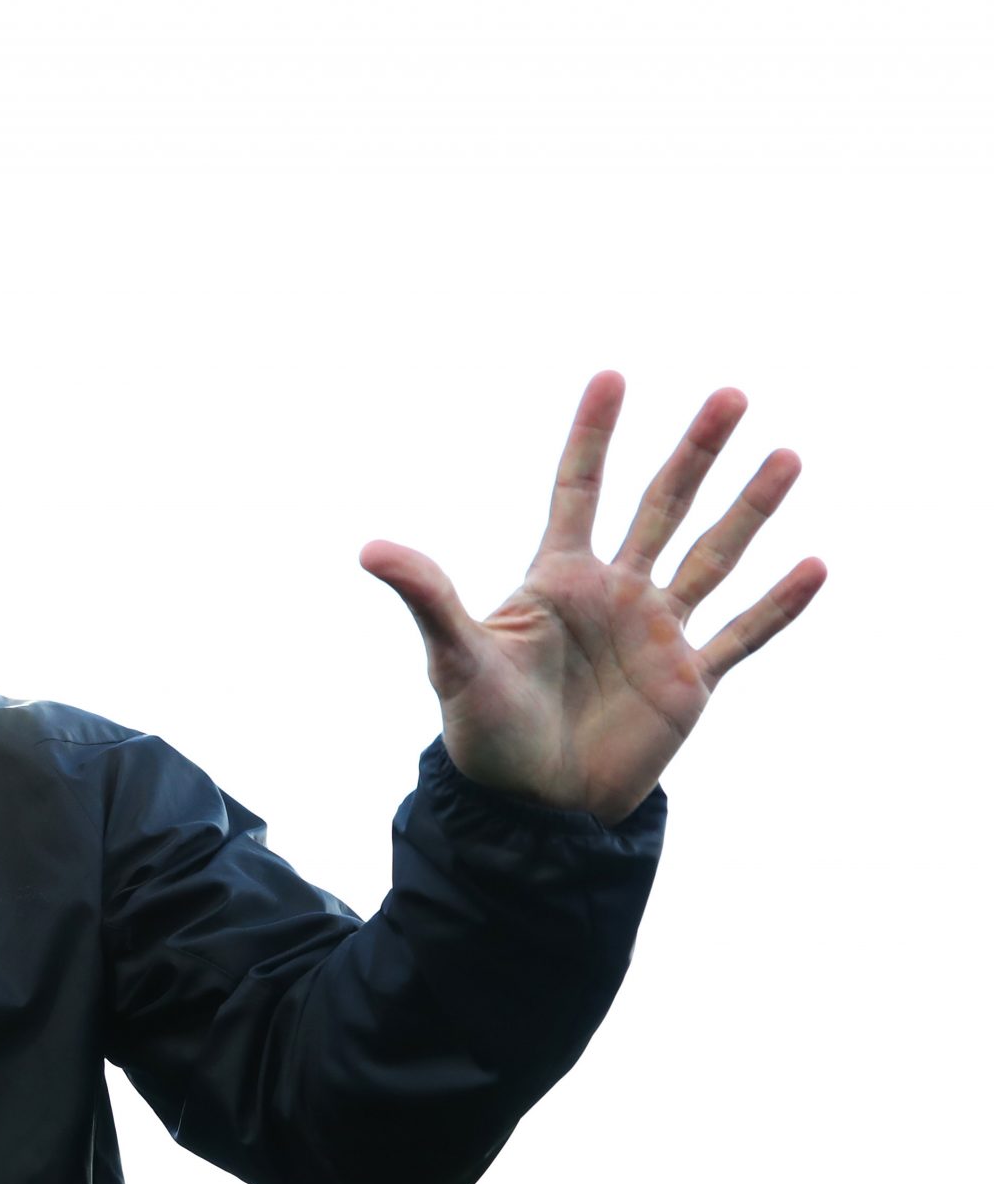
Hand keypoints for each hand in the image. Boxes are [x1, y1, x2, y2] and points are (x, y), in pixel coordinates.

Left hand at [364, 372, 825, 822]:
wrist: (529, 807)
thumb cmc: (484, 731)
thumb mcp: (454, 657)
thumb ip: (428, 597)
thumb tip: (369, 549)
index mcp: (558, 579)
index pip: (578, 489)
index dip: (593, 436)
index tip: (612, 376)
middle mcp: (613, 595)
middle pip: (661, 505)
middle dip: (695, 451)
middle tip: (730, 394)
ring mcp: (655, 635)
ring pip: (712, 555)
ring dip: (750, 509)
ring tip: (786, 454)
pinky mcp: (688, 682)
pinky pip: (742, 635)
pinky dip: (778, 604)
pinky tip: (814, 564)